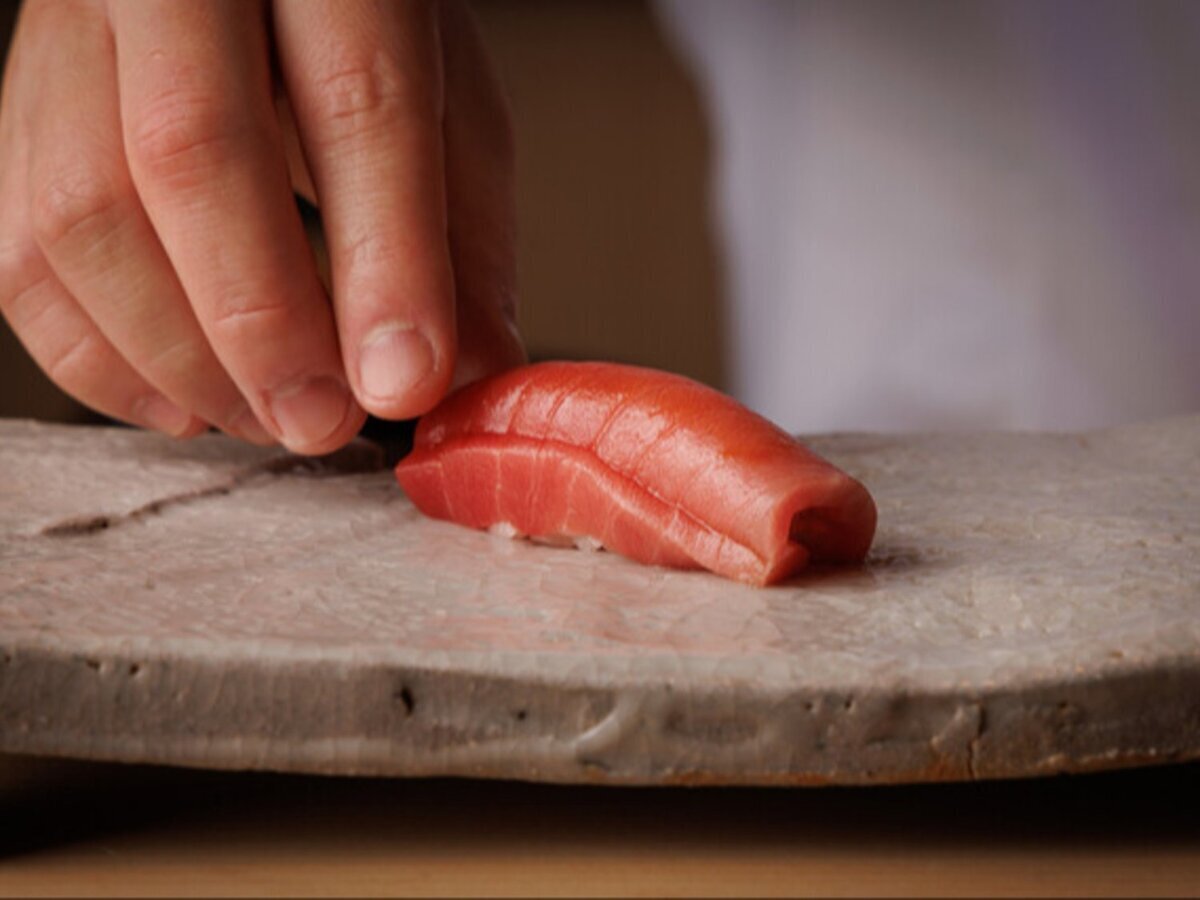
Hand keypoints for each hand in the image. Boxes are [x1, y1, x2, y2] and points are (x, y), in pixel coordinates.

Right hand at [0, 0, 524, 453]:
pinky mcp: (20, 113)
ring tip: (268, 416)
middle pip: (192, 154)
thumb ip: (463, 237)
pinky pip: (20, 259)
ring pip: (84, 215)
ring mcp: (75, 38)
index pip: (356, 104)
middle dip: (262, 324)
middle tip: (323, 423)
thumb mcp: (449, 105)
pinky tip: (186, 400)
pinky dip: (103, 362)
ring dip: (181, 358)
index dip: (383, 262)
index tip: (405, 382)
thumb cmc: (356, 33)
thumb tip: (469, 374)